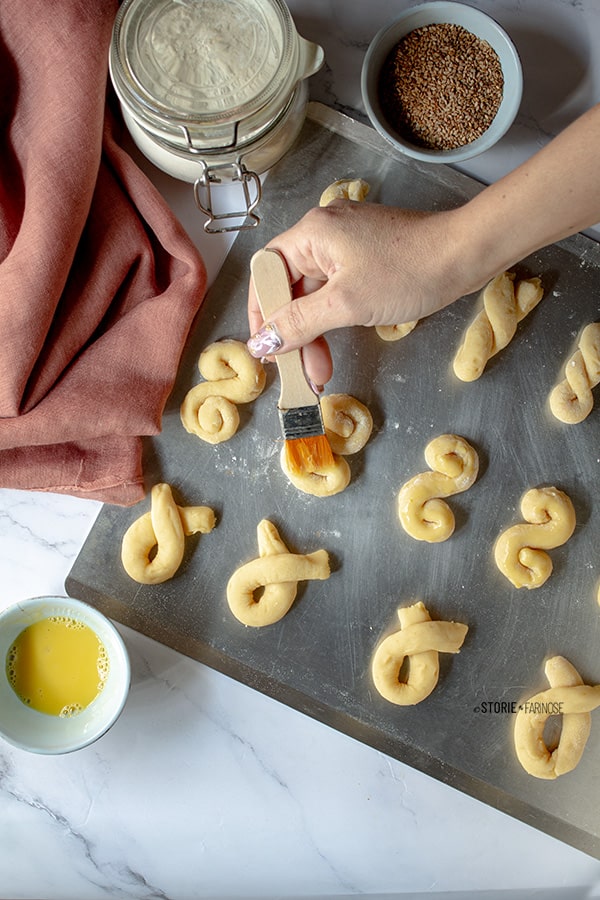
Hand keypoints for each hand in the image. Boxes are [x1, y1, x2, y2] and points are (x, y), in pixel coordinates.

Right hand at [247, 200, 477, 384]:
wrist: (466, 255)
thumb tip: (262, 342)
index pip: (266, 272)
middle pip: (290, 286)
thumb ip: (298, 323)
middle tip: (299, 372)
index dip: (260, 312)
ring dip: (315, 332)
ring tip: (320, 371)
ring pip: (315, 293)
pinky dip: (334, 318)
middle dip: (293, 332)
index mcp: (311, 233)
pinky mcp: (367, 257)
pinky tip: (337, 343)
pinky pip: (337, 290)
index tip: (265, 348)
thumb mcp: (345, 304)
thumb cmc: (409, 272)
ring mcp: (347, 244)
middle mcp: (324, 233)